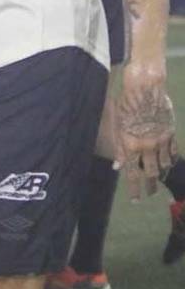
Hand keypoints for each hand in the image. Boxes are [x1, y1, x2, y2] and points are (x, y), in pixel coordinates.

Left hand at [115, 60, 178, 199]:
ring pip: (162, 164)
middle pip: (149, 173)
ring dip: (160, 174)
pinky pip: (172, 151)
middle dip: (149, 186)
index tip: (135, 200)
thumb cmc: (125, 103)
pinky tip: (169, 164)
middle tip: (149, 195)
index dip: (134, 188)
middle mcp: (147, 146)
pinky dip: (170, 159)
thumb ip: (118, 147)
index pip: (132, 173)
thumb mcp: (116, 125)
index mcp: (130, 144)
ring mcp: (161, 140)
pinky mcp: (170, 133)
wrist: (145, 88)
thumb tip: (117, 165)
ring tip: (159, 182)